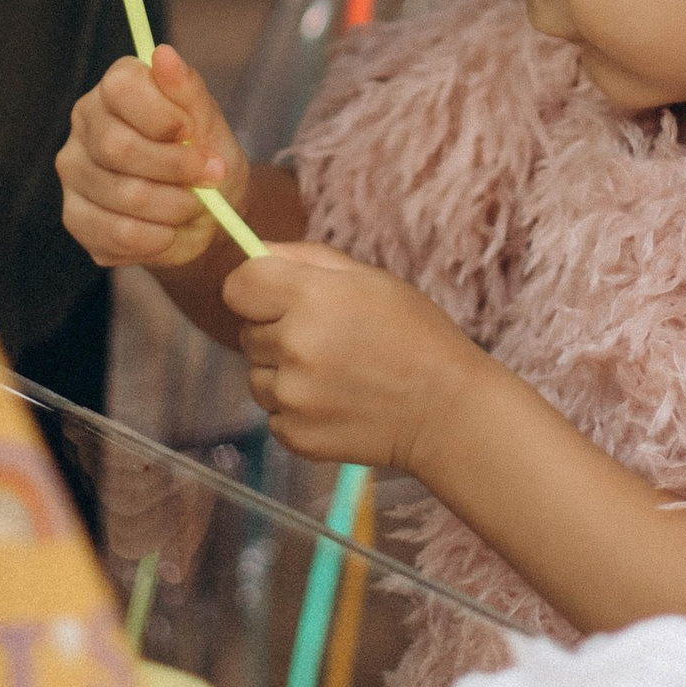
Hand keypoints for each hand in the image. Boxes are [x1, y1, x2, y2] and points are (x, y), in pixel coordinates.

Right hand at [58, 43, 249, 269]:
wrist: (208, 212)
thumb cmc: (206, 155)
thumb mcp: (209, 121)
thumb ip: (187, 90)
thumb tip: (163, 55)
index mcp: (115, 87)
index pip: (121, 88)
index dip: (165, 116)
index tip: (193, 132)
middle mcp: (84, 123)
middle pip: (119, 147)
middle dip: (176, 168)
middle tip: (209, 177)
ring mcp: (74, 171)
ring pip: (122, 195)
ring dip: (174, 207)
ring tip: (194, 206)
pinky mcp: (76, 217)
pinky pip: (116, 233)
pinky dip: (157, 238)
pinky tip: (169, 230)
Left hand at [222, 244, 479, 470]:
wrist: (447, 409)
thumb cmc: (414, 335)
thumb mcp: (369, 278)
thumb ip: (306, 258)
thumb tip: (256, 251)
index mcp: (311, 297)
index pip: (238, 286)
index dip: (255, 289)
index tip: (275, 298)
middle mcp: (294, 346)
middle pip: (246, 332)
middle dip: (276, 332)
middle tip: (327, 339)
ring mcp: (293, 396)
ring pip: (257, 376)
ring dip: (283, 374)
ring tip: (334, 374)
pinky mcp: (295, 435)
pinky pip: (273, 414)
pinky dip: (295, 410)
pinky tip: (335, 403)